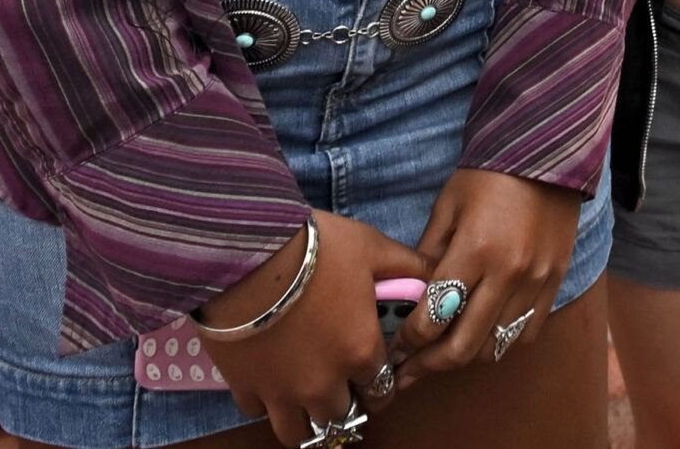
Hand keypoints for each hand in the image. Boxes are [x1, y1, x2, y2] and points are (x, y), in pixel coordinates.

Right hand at [201, 212, 431, 445]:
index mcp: (361, 354)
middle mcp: (324, 384)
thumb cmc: (317, 249)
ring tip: (308, 397)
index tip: (374, 368)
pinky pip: (259, 412)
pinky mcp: (244, 387)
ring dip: (309, 418)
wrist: (248, 254)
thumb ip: (408, 267)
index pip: (383, 388)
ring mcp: (281, 392)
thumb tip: (434, 277)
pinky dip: (268, 402)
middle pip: (344, 416)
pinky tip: (272, 379)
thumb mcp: (373, 248)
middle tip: (342, 382)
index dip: (381, 378)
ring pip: (300, 432)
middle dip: (347, 402)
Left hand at [390, 168, 581, 385]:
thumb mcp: (447, 208)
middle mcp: (508, 273)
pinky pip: (526, 333)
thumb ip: (428, 255)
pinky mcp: (555, 282)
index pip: (432, 319)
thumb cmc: (489, 176)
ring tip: (442, 355)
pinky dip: (500, 342)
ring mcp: (536, 281)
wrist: (548, 154)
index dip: (406, 343)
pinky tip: (483, 334)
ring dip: (463, 357)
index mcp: (474, 251)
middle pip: (462, 347)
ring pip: (494, 347)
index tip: (392, 350)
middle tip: (407, 372)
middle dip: (428, 366)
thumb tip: (409, 297)